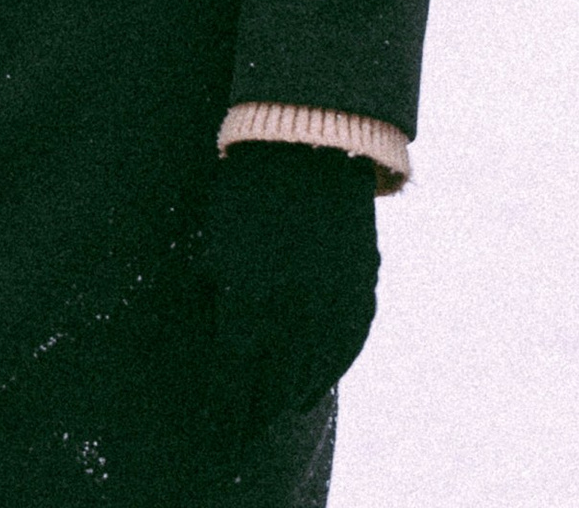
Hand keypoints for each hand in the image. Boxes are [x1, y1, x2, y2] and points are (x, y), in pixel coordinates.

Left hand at [203, 143, 380, 443]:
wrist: (307, 147)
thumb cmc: (246, 191)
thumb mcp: (216, 245)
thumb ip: (220, 298)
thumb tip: (224, 341)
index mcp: (248, 300)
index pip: (234, 379)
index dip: (224, 411)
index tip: (216, 432)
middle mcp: (294, 312)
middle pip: (273, 387)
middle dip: (254, 413)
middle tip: (242, 431)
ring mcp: (333, 305)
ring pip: (313, 375)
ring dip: (291, 399)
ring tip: (277, 413)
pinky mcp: (362, 293)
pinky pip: (346, 349)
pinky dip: (329, 371)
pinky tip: (313, 384)